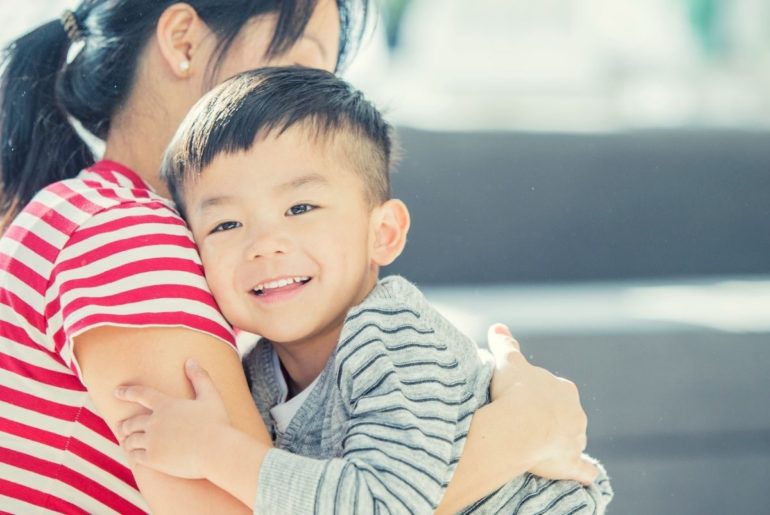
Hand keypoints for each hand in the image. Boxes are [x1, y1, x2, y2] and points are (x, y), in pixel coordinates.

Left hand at [114, 358, 230, 478]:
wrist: (217, 451)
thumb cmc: (217, 423)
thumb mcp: (210, 396)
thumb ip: (200, 378)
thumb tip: (191, 360)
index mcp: (166, 405)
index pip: (141, 394)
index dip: (127, 392)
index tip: (116, 391)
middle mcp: (155, 422)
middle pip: (131, 422)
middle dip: (125, 424)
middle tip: (120, 426)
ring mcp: (152, 441)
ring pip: (130, 440)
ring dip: (127, 440)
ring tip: (126, 442)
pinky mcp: (153, 459)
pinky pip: (134, 456)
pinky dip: (132, 454)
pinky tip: (133, 455)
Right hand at [486, 324, 597, 484]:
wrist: (520, 423)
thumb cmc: (515, 390)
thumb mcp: (507, 361)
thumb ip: (504, 343)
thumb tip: (497, 326)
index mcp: (564, 389)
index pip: (556, 391)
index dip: (541, 396)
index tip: (524, 400)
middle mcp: (575, 413)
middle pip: (566, 416)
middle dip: (552, 420)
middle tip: (527, 425)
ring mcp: (575, 439)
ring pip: (573, 440)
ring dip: (562, 444)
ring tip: (540, 449)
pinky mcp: (571, 463)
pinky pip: (583, 470)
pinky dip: (584, 472)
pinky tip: (582, 475)